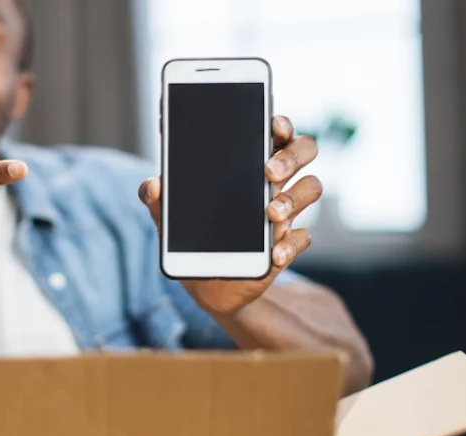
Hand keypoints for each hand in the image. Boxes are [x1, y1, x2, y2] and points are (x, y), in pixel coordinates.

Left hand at [140, 115, 321, 312]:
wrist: (205, 281)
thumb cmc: (190, 234)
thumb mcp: (168, 215)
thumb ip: (157, 197)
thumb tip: (154, 185)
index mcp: (247, 160)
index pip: (275, 130)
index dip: (280, 123)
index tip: (273, 124)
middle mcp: (273, 180)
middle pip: (304, 149)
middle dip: (292, 156)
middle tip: (269, 172)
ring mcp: (284, 210)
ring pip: (311, 187)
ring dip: (294, 199)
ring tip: (270, 214)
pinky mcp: (287, 244)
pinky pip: (302, 237)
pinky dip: (291, 244)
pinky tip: (274, 253)